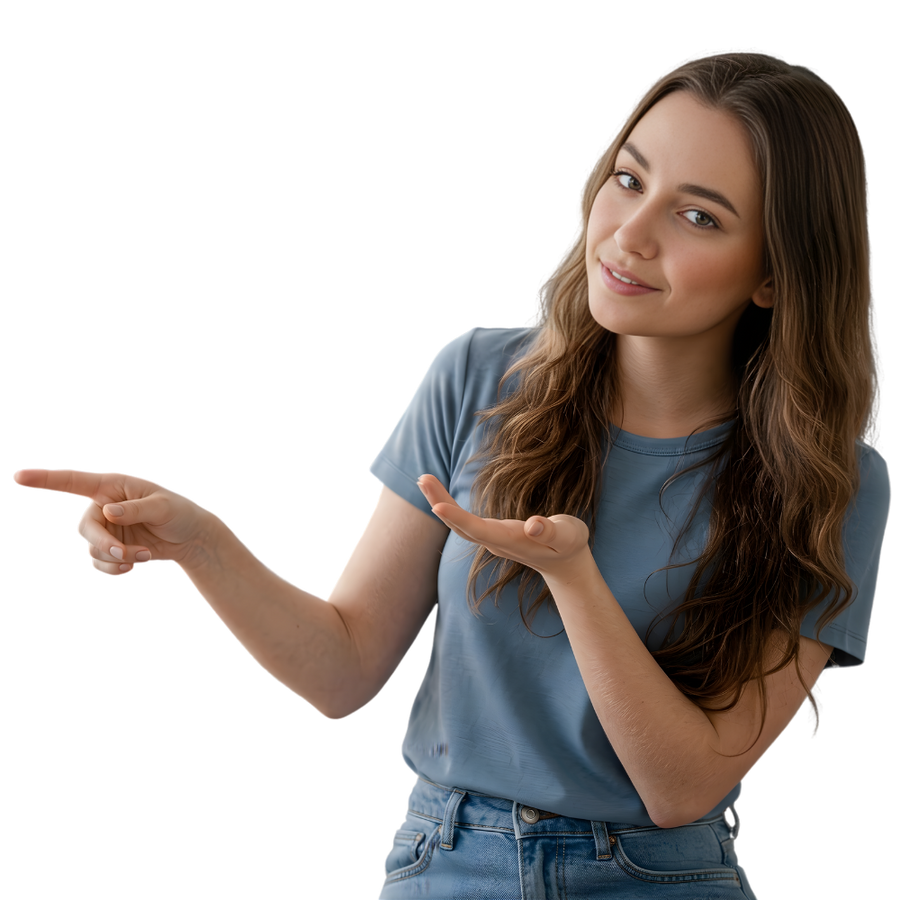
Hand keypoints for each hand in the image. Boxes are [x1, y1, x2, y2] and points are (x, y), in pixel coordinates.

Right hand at [11, 466, 213, 577]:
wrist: (190, 537)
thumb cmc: (178, 512)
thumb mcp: (164, 507)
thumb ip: (137, 509)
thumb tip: (109, 512)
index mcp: (112, 486)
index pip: (73, 482)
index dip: (44, 479)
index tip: (16, 477)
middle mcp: (102, 506)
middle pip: (85, 529)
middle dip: (105, 544)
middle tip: (127, 553)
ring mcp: (104, 529)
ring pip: (93, 550)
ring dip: (117, 558)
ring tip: (145, 556)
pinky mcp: (109, 549)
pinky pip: (99, 564)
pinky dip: (114, 570)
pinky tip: (134, 568)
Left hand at [417, 474, 589, 581]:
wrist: (566, 564)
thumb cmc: (570, 546)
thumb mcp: (569, 536)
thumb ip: (552, 531)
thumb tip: (532, 525)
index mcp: (512, 541)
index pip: (479, 530)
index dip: (458, 518)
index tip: (437, 507)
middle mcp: (496, 542)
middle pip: (461, 526)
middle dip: (440, 503)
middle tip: (422, 479)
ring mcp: (492, 539)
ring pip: (460, 523)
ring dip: (440, 502)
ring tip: (424, 479)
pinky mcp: (492, 534)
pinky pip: (464, 521)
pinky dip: (449, 506)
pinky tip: (439, 496)